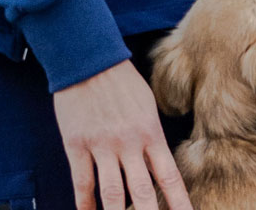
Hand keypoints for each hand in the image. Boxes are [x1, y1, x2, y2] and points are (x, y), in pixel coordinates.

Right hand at [52, 59, 191, 209]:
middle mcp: (129, 142)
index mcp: (150, 131)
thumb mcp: (147, 103)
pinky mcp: (77, 145)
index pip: (168, 175)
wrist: (90, 60)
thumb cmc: (122, 81)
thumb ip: (151, 133)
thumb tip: (158, 161)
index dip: (178, 202)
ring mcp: (102, 145)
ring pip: (111, 194)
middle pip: (142, 192)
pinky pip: (83, 183)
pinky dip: (85, 204)